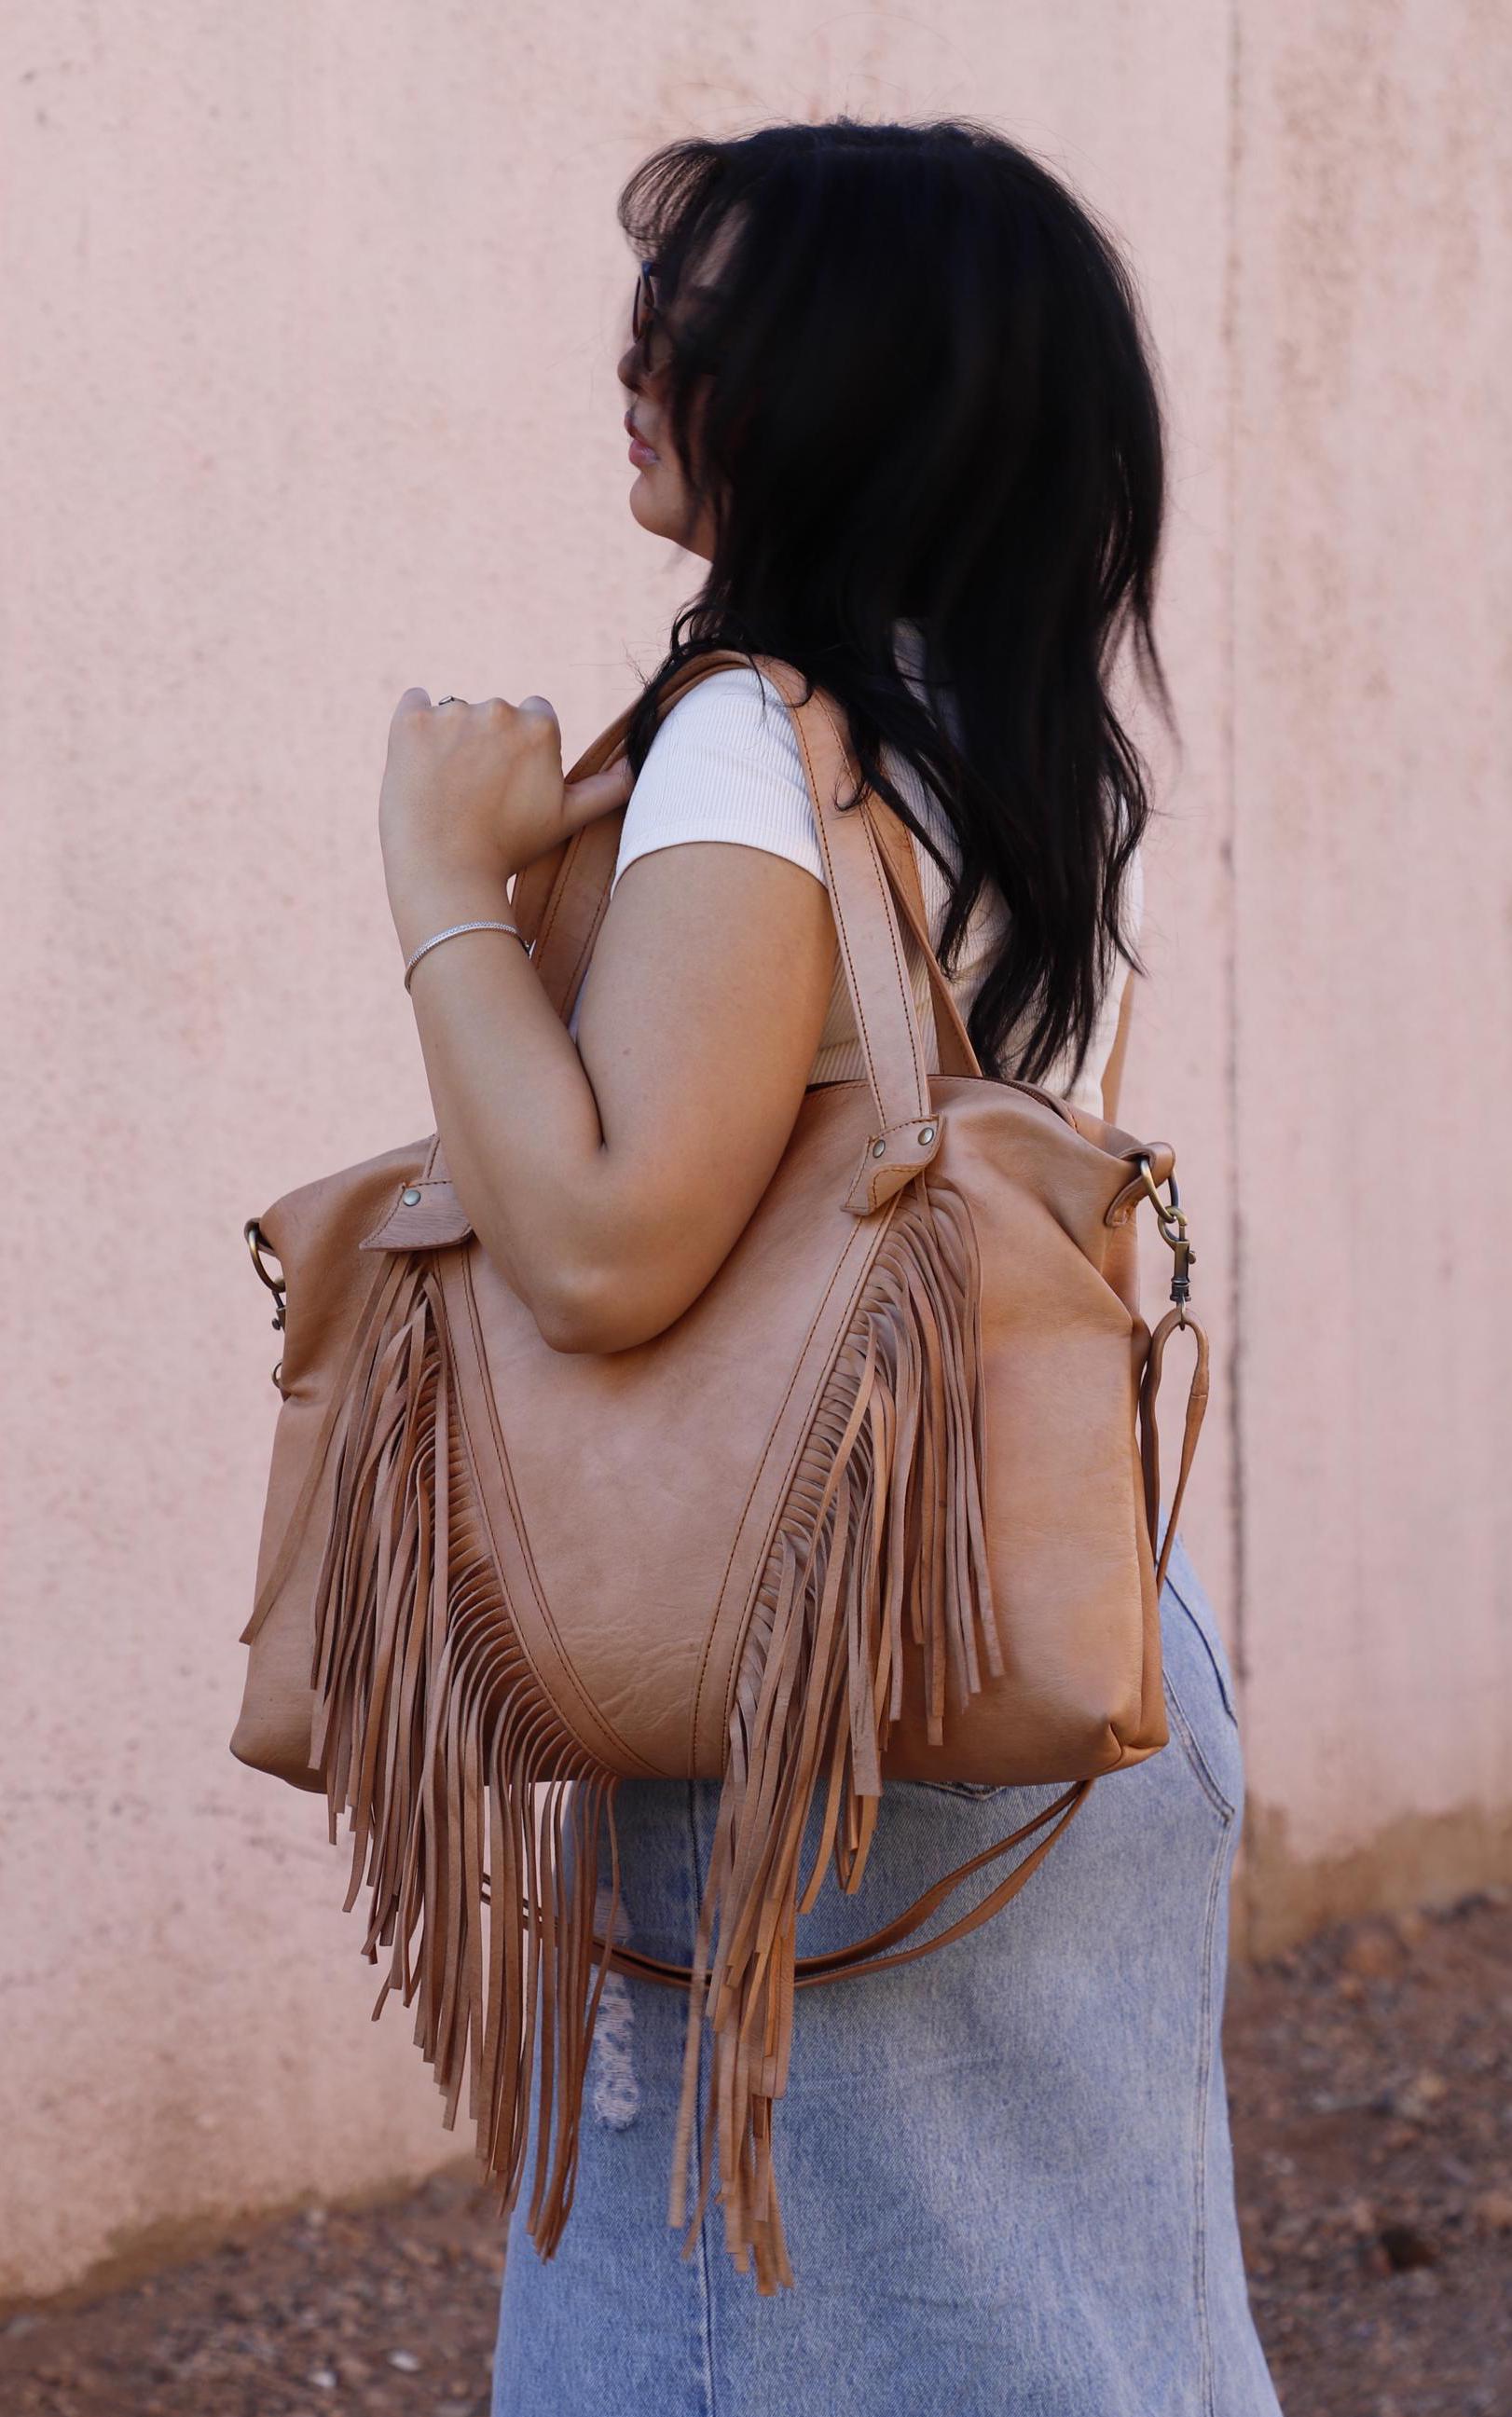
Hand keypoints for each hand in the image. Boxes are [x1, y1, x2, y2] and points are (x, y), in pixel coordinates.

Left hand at [379, 687, 632, 907]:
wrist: (446, 871)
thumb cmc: (511, 848)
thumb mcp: (569, 819)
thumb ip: (608, 788)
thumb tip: (637, 765)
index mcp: (539, 726)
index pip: (535, 718)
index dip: (521, 754)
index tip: (510, 784)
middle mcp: (498, 709)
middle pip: (494, 716)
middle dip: (486, 745)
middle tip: (477, 794)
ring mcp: (451, 713)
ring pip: (454, 715)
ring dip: (451, 741)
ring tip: (447, 789)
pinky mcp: (410, 721)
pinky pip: (414, 702)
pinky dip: (415, 724)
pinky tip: (419, 761)